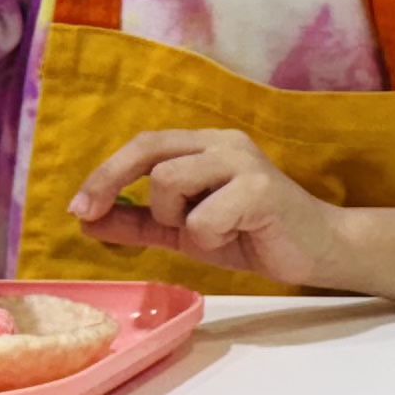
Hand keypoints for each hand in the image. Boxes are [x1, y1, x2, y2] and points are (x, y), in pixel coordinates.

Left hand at [69, 130, 351, 285]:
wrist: (315, 251)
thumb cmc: (251, 235)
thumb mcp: (184, 230)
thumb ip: (140, 222)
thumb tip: (87, 219)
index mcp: (206, 146)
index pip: (145, 144)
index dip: (105, 173)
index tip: (79, 208)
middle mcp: (224, 144)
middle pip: (150, 153)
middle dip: (112, 184)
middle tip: (91, 218)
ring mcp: (244, 163)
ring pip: (170, 182)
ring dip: (175, 220)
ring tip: (206, 233)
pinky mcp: (262, 190)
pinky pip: (203, 218)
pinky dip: (207, 238)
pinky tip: (234, 238)